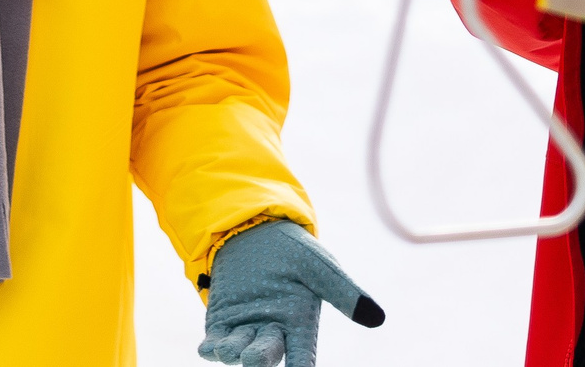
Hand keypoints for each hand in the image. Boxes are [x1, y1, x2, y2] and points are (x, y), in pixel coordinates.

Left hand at [199, 220, 383, 366]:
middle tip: (254, 359)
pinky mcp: (221, 322)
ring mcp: (245, 329)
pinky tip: (208, 348)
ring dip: (233, 352)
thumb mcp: (320, 266)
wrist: (254, 230)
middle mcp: (273, 333)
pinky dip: (211, 348)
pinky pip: (216, 342)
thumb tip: (377, 318)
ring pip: (239, 351)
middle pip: (267, 356)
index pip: (304, 358)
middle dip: (260, 359)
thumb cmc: (293, 250)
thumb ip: (344, 292)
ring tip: (229, 348)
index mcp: (300, 324)